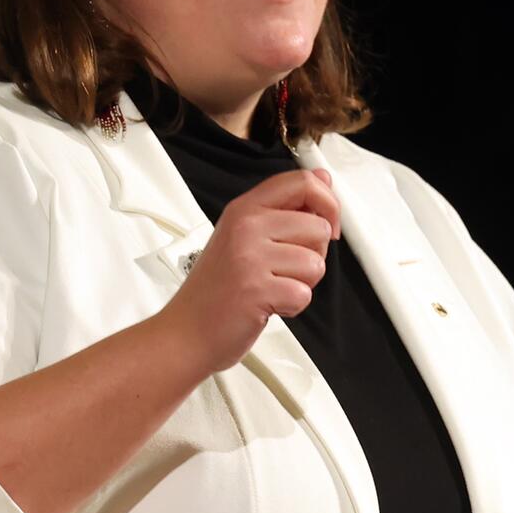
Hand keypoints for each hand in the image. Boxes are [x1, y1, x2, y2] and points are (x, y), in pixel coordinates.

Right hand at [159, 168, 340, 374]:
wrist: (186, 332)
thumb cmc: (216, 289)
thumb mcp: (244, 236)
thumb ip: (284, 209)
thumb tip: (323, 180)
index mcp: (245, 209)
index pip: (302, 182)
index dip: (328, 202)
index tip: (326, 224)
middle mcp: (246, 227)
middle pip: (318, 227)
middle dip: (313, 255)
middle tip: (283, 270)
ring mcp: (250, 257)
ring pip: (316, 263)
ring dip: (302, 283)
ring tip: (272, 287)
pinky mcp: (257, 290)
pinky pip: (304, 294)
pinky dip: (292, 307)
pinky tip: (268, 305)